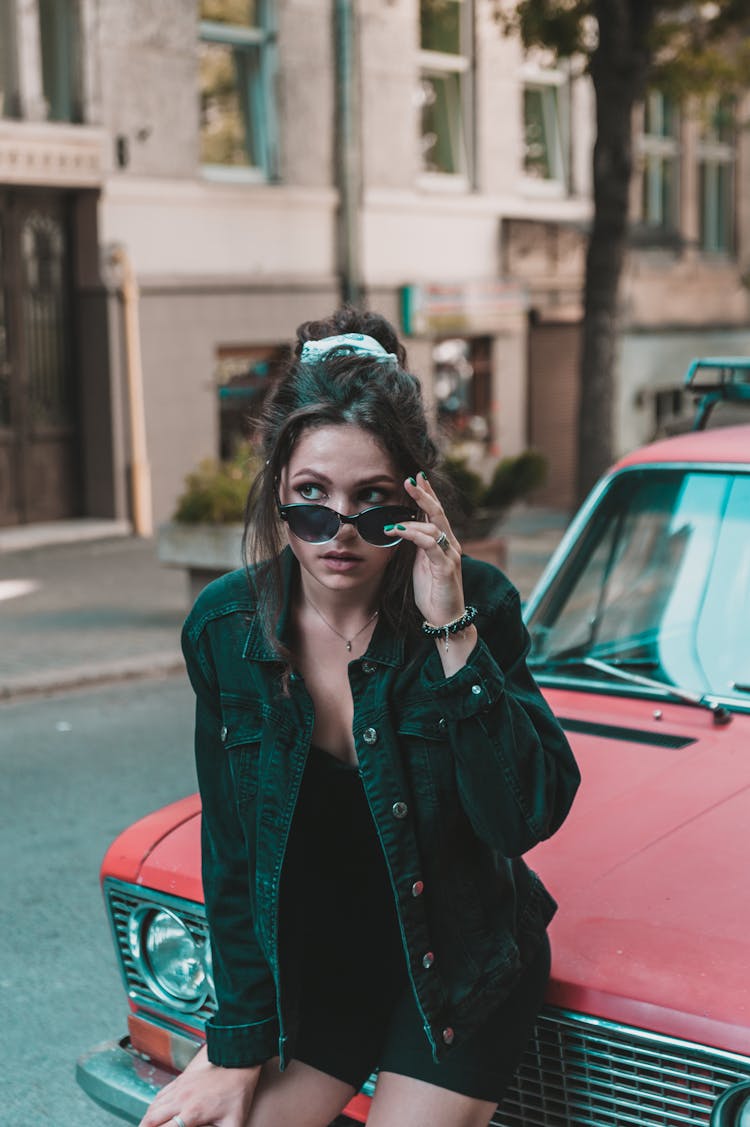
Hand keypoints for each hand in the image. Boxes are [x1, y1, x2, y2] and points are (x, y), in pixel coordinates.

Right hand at [139, 1045, 260, 1126]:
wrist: (237, 1061)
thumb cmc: (238, 1093)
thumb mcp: (234, 1122)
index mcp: (193, 1113)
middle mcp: (182, 1099)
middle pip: (151, 1119)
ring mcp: (180, 1087)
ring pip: (153, 1107)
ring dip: (146, 1121)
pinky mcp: (181, 1080)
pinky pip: (160, 1095)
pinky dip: (152, 1107)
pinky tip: (152, 1115)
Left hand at [387, 473, 464, 626]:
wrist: (446, 619)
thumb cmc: (432, 593)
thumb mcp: (420, 566)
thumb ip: (416, 548)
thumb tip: (403, 530)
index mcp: (444, 543)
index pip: (436, 513)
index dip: (428, 495)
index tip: (417, 479)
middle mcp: (450, 545)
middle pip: (438, 513)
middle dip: (424, 495)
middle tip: (410, 479)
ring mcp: (450, 555)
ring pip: (434, 526)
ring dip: (410, 520)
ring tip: (390, 522)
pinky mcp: (446, 567)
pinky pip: (429, 544)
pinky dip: (413, 534)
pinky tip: (398, 531)